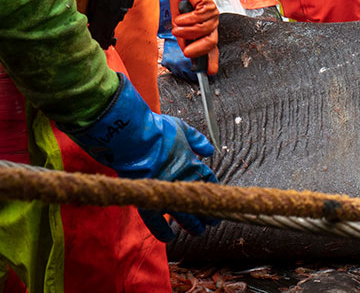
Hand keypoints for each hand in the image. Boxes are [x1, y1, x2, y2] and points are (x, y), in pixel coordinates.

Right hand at [61, 74, 218, 240]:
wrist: (134, 137)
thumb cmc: (157, 130)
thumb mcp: (183, 128)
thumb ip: (197, 140)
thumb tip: (210, 150)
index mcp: (191, 164)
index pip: (208, 181)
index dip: (213, 191)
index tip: (217, 198)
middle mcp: (182, 181)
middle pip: (200, 202)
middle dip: (207, 213)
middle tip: (212, 221)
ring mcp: (166, 192)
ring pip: (184, 214)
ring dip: (192, 224)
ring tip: (198, 231)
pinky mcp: (148, 199)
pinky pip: (156, 220)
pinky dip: (162, 230)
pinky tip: (168, 237)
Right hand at [162, 0, 218, 74]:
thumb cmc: (181, 8)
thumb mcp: (180, 28)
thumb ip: (185, 40)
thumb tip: (187, 52)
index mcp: (207, 32)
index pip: (212, 49)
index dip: (212, 61)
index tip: (209, 73)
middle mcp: (212, 25)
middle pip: (212, 42)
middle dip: (198, 49)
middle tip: (186, 52)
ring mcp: (213, 15)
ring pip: (203, 29)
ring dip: (187, 31)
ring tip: (177, 27)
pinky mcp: (209, 5)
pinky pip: (199, 17)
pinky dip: (187, 19)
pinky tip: (180, 17)